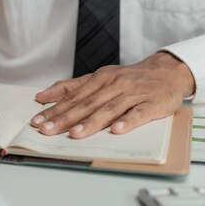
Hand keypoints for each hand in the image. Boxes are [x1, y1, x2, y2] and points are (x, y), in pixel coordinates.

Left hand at [30, 52, 194, 137]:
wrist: (166, 72)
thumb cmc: (129, 79)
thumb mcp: (100, 77)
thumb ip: (71, 87)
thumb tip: (43, 96)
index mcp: (100, 78)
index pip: (73, 97)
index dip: (54, 110)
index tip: (37, 121)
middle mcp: (114, 85)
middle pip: (87, 104)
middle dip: (65, 118)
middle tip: (48, 130)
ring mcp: (133, 94)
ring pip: (109, 109)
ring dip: (92, 122)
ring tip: (76, 134)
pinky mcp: (151, 103)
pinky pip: (138, 113)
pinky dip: (127, 121)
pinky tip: (117, 130)